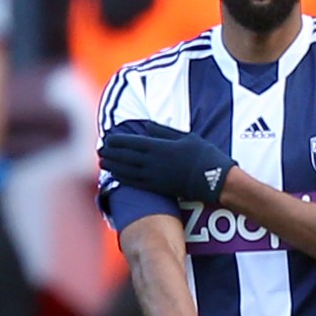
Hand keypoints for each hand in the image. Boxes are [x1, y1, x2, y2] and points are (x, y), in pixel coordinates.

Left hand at [99, 122, 236, 202]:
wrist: (215, 180)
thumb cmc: (204, 156)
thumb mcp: (186, 137)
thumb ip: (164, 132)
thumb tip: (147, 127)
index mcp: (159, 146)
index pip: (131, 142)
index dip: (117, 140)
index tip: (107, 137)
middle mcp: (153, 162)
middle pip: (125, 156)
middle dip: (111, 152)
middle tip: (100, 149)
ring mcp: (155, 176)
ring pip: (127, 170)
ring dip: (113, 165)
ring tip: (103, 161)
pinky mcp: (158, 188)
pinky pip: (135, 183)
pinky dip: (123, 178)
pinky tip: (115, 175)